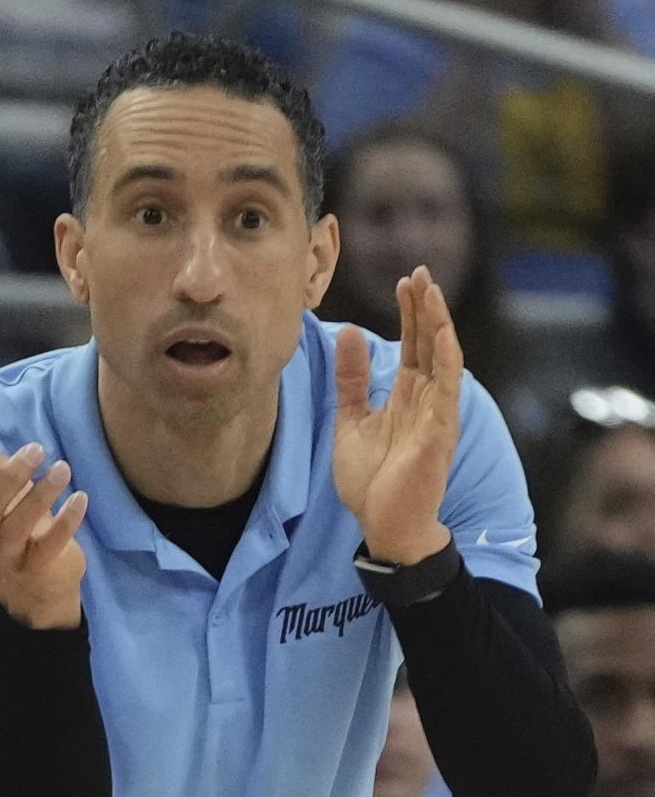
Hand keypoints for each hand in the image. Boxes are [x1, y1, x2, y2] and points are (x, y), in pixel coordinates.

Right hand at [0, 370, 87, 627]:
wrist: (33, 572)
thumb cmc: (4, 507)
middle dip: (9, 478)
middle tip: (37, 449)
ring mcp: (7, 552)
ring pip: (14, 529)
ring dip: (40, 497)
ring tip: (63, 469)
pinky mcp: (36, 566)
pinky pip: (46, 549)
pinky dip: (65, 524)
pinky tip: (81, 498)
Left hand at [332, 265, 461, 564]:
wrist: (383, 525)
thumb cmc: (372, 481)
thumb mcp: (351, 421)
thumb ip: (352, 381)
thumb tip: (348, 333)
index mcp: (406, 397)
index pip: (413, 345)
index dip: (409, 313)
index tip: (403, 281)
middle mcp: (426, 400)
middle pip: (429, 343)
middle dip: (425, 307)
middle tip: (419, 271)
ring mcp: (437, 414)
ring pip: (443, 357)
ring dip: (438, 322)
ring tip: (430, 289)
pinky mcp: (440, 431)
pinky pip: (448, 387)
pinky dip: (446, 357)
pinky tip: (441, 331)